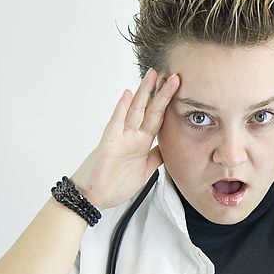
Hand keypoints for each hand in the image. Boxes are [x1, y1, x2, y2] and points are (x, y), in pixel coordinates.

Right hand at [72, 68, 179, 209]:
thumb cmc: (114, 185)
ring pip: (134, 111)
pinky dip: (122, 108)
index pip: (158, 120)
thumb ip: (155, 158)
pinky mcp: (109, 143)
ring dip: (143, 93)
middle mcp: (132, 137)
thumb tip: (168, 148)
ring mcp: (121, 138)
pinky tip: (128, 95)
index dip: (168, 106)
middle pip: (150, 111)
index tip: (178, 91)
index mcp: (142, 144)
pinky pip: (116, 122)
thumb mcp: (145, 172)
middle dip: (161, 93)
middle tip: (172, 76)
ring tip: (151, 76)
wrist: (95, 197)